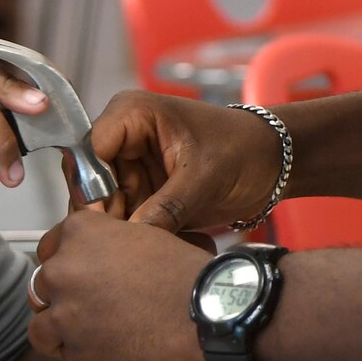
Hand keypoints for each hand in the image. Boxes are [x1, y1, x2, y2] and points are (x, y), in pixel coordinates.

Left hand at [28, 211, 214, 360]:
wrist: (207, 318)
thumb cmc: (187, 276)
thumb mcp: (146, 238)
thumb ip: (111, 248)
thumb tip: (101, 262)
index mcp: (79, 233)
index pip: (49, 247)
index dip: (65, 263)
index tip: (77, 274)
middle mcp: (63, 271)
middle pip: (43, 287)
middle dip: (62, 298)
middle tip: (93, 308)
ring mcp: (65, 315)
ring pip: (42, 328)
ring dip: (63, 332)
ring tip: (95, 336)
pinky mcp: (76, 354)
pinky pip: (68, 357)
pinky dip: (84, 357)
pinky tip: (111, 352)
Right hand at [83, 90, 282, 232]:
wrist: (271, 164)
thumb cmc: (242, 150)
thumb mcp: (203, 178)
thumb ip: (165, 206)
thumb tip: (131, 237)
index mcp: (132, 113)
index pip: (89, 149)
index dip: (93, 185)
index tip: (107, 217)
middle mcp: (124, 137)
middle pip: (89, 179)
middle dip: (105, 212)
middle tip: (123, 240)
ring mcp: (131, 165)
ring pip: (103, 203)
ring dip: (119, 227)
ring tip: (138, 247)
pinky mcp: (142, 190)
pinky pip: (123, 215)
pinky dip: (133, 233)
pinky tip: (148, 246)